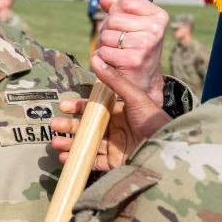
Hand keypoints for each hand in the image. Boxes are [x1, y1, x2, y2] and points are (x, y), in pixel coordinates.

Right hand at [51, 56, 171, 168]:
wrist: (167, 147)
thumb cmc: (153, 120)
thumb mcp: (134, 97)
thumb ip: (114, 80)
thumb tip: (96, 58)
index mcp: (118, 112)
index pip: (93, 108)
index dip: (77, 107)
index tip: (63, 106)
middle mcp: (114, 128)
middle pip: (86, 127)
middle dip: (69, 126)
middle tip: (54, 125)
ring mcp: (114, 146)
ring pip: (86, 144)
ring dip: (70, 144)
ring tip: (55, 144)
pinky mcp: (115, 163)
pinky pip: (93, 162)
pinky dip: (79, 160)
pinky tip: (66, 158)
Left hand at [95, 0, 167, 106]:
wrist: (144, 80)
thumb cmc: (137, 49)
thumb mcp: (134, 24)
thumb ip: (118, 7)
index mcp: (159, 17)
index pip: (125, 3)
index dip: (116, 12)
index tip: (124, 25)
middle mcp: (155, 30)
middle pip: (113, 19)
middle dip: (108, 30)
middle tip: (119, 43)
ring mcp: (145, 45)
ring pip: (106, 36)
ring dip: (105, 45)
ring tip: (117, 53)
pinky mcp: (132, 61)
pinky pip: (103, 52)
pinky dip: (101, 58)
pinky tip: (113, 62)